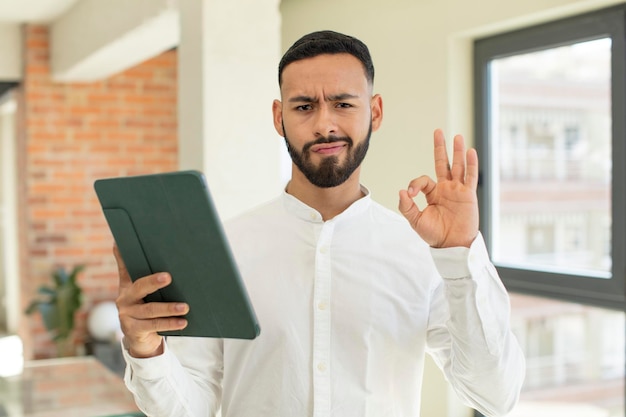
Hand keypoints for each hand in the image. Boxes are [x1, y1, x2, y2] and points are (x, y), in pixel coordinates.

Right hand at [114, 245, 188, 357]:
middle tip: (168, 277)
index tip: (121, 243)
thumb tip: (136, 248)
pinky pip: (154, 326)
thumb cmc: (144, 309)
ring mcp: (127, 316)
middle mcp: (124, 299)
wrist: (139, 339)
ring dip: (169, 308)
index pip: (125, 268)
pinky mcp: (133, 330)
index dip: (123, 256)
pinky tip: (183, 322)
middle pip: (139, 287)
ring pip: (151, 310)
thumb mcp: (141, 292)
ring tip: (185, 307)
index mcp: (127, 286)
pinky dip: (170, 324)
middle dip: (153, 282)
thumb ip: (143, 274)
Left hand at [398, 129, 478, 247]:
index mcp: (432, 193)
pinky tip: (471, 152)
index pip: (423, 180)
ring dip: (457, 151)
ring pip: (458, 167)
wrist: (452, 245)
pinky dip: (471, 165)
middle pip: (443, 163)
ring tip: (458, 137)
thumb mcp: (416, 221)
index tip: (410, 195)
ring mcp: (458, 190)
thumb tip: (401, 191)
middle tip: (438, 131)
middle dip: (440, 148)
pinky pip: (470, 177)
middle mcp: (446, 188)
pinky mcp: (468, 196)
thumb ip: (407, 206)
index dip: (414, 185)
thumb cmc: (435, 234)